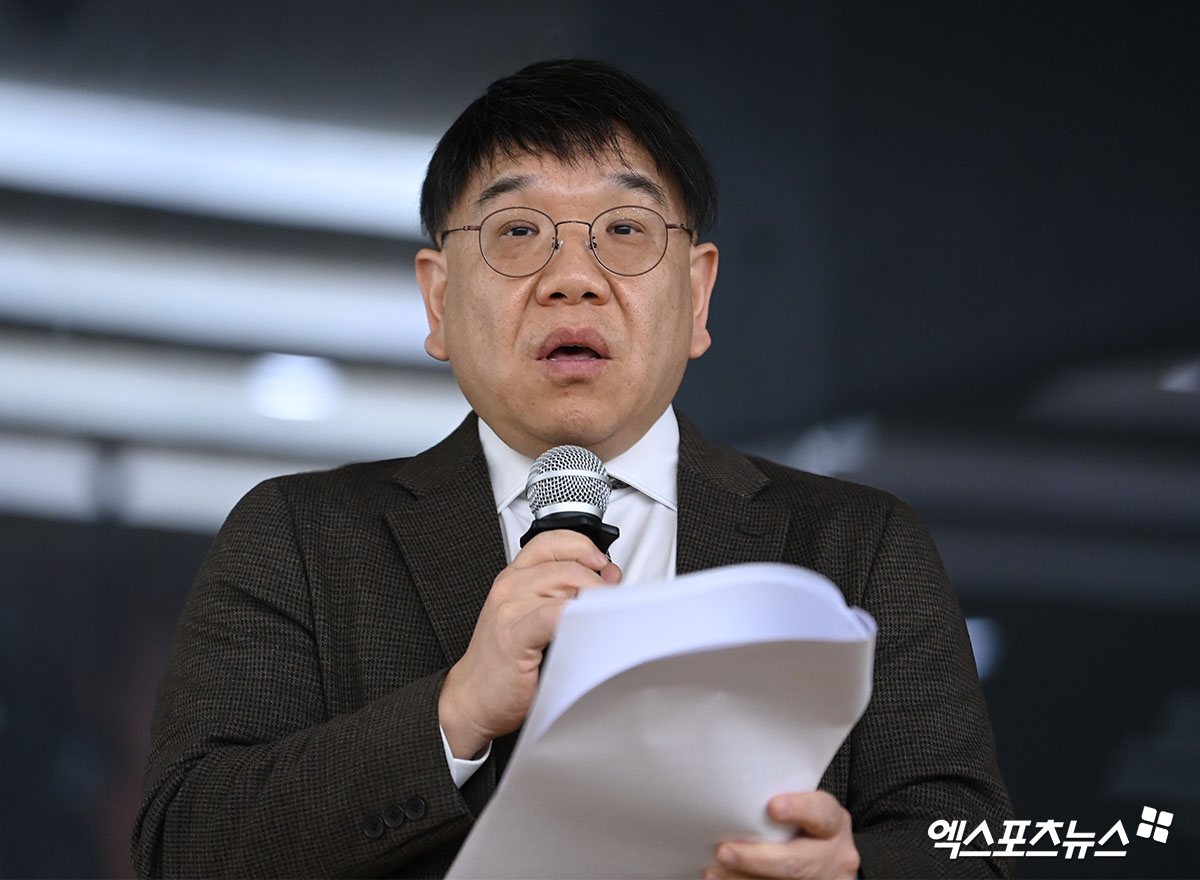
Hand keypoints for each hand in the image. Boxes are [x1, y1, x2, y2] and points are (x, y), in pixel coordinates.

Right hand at [438, 529, 619, 757]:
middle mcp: (510, 587)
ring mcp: (509, 609)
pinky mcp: (514, 635)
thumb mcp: (537, 617)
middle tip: (609, 603)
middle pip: (568, 565)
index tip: (603, 566)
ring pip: (566, 585)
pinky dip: (576, 618)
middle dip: (598, 582)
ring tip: (599, 620)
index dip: (585, 548)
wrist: (472, 698)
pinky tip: (584, 629)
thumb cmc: (505, 662)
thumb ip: (568, 592)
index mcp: (515, 578)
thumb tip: (608, 574)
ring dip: (592, 601)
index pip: (554, 541)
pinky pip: (553, 615)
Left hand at [706, 792, 858, 879]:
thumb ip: (781, 803)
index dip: (799, 809)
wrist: (827, 862)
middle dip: (756, 859)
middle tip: (723, 851)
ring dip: (743, 879)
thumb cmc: (805, 827)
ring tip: (713, 872)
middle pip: (797, 862)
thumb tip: (734, 795)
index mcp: (833, 823)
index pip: (821, 812)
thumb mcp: (806, 811)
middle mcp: (834, 856)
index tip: (773, 807)